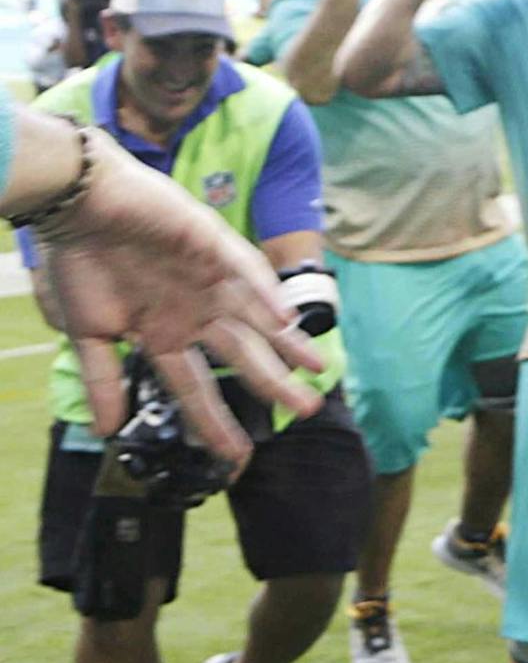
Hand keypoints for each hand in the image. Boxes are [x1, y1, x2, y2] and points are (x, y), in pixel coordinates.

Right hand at [37, 137, 325, 468]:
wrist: (77, 206)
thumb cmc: (80, 264)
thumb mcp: (89, 332)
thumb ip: (103, 380)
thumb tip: (107, 430)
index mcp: (165, 334)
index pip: (197, 388)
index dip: (215, 422)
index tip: (236, 457)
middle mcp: (195, 312)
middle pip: (243, 355)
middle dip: (274, 384)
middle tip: (306, 410)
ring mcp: (208, 280)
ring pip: (257, 319)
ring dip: (287, 344)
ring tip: (317, 370)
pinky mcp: (213, 245)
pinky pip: (245, 272)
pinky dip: (264, 294)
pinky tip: (284, 317)